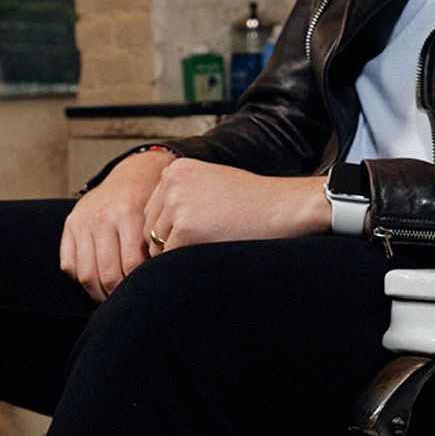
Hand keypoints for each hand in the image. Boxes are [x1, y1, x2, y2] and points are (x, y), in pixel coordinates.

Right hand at [60, 150, 173, 301]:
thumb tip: (157, 286)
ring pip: (86, 274)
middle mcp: (102, 216)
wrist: (134, 172)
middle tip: (129, 304)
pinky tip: (96, 283)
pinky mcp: (70, 225)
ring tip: (112, 300)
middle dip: (119, 296)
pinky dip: (82, 279)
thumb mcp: (158, 217)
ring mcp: (83, 221)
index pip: (132, 265)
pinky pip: (70, 264)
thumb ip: (156, 246)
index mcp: (128, 212)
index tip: (146, 295)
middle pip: (108, 274)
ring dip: (99, 294)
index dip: (139, 286)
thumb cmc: (153, 201)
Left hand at [141, 159, 329, 252]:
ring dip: (179, 255)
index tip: (196, 237)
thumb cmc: (253, 201)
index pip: (152, 211)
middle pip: (150, 229)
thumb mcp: (210, 184)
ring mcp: (176, 206)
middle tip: (202, 249)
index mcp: (175, 170)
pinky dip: (186, 265)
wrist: (284, 207)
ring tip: (210, 250)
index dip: (170, 230)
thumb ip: (181, 198)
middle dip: (170, 244)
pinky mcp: (185, 230)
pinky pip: (171, 259)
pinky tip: (210, 257)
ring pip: (158, 246)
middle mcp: (171, 183)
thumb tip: (154, 234)